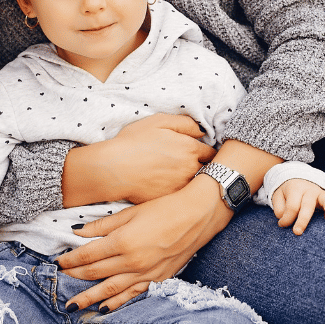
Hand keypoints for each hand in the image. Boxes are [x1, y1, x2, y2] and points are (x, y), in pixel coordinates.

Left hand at [56, 176, 230, 311]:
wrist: (198, 216)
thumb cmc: (166, 208)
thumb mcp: (132, 211)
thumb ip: (104, 225)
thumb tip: (78, 231)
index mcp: (124, 241)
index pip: (88, 255)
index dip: (71, 260)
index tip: (59, 262)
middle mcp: (132, 261)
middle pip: (96, 273)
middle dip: (76, 277)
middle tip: (60, 280)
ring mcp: (146, 273)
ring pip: (111, 290)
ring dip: (89, 297)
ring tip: (72, 306)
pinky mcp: (158, 279)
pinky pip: (132, 294)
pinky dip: (117, 303)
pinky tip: (104, 308)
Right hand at [64, 113, 215, 205]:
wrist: (113, 169)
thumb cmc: (133, 142)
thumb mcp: (158, 122)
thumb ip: (185, 124)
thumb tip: (201, 132)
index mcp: (190, 148)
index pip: (211, 153)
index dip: (207, 153)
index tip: (203, 154)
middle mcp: (190, 169)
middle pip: (208, 171)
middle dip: (205, 169)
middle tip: (194, 166)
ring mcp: (181, 187)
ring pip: (196, 186)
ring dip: (194, 182)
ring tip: (180, 178)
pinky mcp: (170, 201)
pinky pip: (182, 198)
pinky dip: (180, 194)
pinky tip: (169, 188)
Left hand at [271, 178, 324, 234]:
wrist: (298, 178)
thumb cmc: (288, 192)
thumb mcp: (278, 196)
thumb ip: (280, 208)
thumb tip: (286, 220)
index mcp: (296, 189)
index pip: (292, 206)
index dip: (286, 218)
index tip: (282, 225)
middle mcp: (309, 190)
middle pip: (307, 205)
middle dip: (303, 220)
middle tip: (297, 232)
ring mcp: (321, 193)